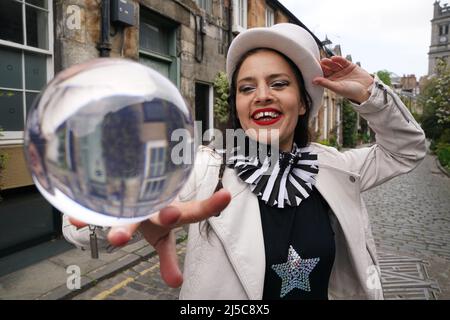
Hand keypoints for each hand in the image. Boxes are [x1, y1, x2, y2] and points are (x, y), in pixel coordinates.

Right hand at [69, 188, 230, 287]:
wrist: (128, 194)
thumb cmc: (149, 218)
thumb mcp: (160, 239)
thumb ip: (168, 259)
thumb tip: (176, 283)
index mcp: (168, 213)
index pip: (193, 211)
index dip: (208, 207)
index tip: (226, 196)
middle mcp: (151, 205)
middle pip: (160, 211)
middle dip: (166, 214)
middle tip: (172, 215)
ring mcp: (130, 200)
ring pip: (129, 209)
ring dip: (123, 223)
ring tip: (116, 237)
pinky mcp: (108, 199)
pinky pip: (96, 207)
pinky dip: (86, 213)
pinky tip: (76, 218)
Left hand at [313, 56, 373, 103]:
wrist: (366, 89)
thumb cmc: (351, 92)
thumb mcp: (337, 87)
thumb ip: (325, 83)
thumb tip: (313, 81)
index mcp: (332, 82)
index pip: (323, 75)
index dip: (318, 72)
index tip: (312, 68)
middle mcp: (336, 76)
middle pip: (328, 68)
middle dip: (324, 66)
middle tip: (319, 62)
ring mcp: (342, 70)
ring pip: (334, 64)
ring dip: (329, 62)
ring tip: (325, 60)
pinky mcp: (349, 66)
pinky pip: (342, 61)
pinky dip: (338, 59)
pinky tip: (334, 58)